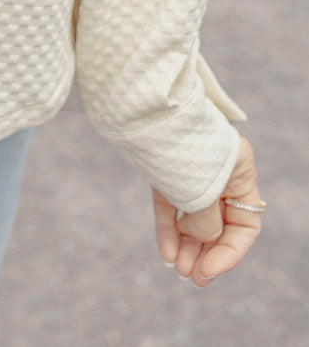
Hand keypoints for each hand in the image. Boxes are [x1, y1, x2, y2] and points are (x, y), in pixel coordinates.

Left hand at [152, 133, 263, 286]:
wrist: (142, 108)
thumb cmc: (180, 146)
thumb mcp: (201, 192)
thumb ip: (207, 223)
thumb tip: (204, 241)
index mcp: (240, 170)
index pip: (245, 224)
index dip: (229, 253)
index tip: (208, 271)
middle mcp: (220, 171)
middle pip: (219, 222)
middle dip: (205, 252)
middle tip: (191, 278)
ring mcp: (192, 170)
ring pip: (193, 216)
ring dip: (186, 244)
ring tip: (177, 269)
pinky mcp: (166, 169)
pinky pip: (171, 204)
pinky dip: (169, 227)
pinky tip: (166, 252)